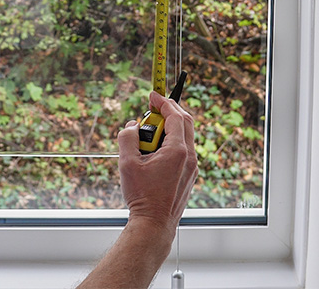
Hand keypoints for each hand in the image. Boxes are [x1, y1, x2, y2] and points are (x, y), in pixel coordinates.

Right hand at [116, 90, 198, 229]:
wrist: (154, 224)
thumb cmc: (142, 196)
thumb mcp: (127, 162)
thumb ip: (127, 138)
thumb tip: (132, 126)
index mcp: (177, 151)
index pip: (175, 115)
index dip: (163, 102)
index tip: (153, 95)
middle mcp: (189, 157)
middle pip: (185, 122)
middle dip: (168, 111)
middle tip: (151, 110)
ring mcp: (191, 166)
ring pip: (184, 136)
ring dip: (168, 128)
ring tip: (146, 137)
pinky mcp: (189, 174)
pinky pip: (183, 149)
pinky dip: (171, 142)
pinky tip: (153, 151)